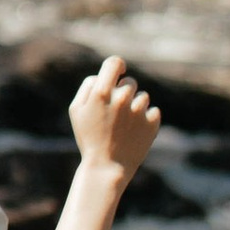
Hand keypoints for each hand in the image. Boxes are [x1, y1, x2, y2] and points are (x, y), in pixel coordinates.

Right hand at [69, 54, 161, 181]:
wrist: (107, 167)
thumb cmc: (89, 137)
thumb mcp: (77, 110)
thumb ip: (89, 86)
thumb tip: (104, 75)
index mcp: (102, 93)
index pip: (114, 63)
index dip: (117, 66)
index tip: (119, 72)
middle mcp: (122, 98)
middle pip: (130, 82)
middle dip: (124, 93)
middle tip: (116, 113)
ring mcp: (139, 111)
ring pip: (143, 97)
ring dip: (136, 106)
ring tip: (125, 125)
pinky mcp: (152, 123)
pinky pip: (153, 111)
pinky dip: (146, 119)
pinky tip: (135, 132)